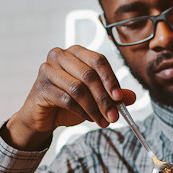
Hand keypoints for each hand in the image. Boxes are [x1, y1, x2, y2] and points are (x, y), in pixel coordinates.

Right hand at [4, 46, 136, 149]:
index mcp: (75, 52)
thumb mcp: (94, 98)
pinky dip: (81, 112)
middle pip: (88, 75)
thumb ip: (112, 95)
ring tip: (103, 120)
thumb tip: (132, 97)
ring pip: (78, 89)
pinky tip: (88, 118)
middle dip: (104, 98)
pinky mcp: (41, 88)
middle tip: (114, 116)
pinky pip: (66, 100)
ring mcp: (47, 70)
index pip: (98, 60)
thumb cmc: (68, 102)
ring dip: (94, 108)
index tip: (119, 98)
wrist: (43, 117)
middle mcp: (59, 56)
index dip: (111, 79)